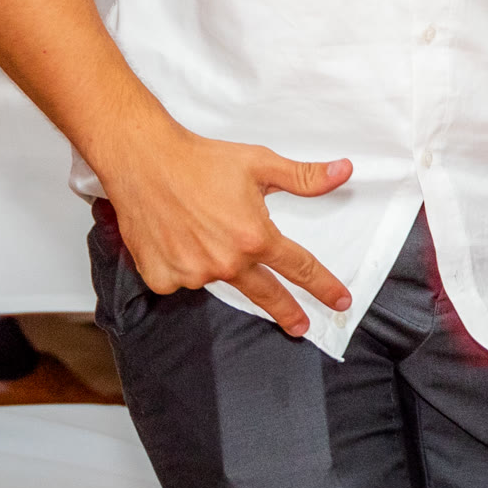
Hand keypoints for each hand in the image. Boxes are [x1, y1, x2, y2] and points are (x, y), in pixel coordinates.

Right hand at [101, 120, 353, 336]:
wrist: (144, 161)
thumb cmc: (202, 160)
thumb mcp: (260, 163)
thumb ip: (304, 177)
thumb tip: (343, 172)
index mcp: (254, 237)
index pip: (299, 268)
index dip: (323, 286)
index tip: (340, 302)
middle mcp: (225, 263)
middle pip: (266, 294)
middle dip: (287, 312)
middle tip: (301, 327)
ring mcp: (192, 275)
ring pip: (216, 277)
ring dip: (217, 262)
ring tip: (201, 228)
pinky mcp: (162, 279)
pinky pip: (183, 279)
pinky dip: (184, 264)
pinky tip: (176, 237)